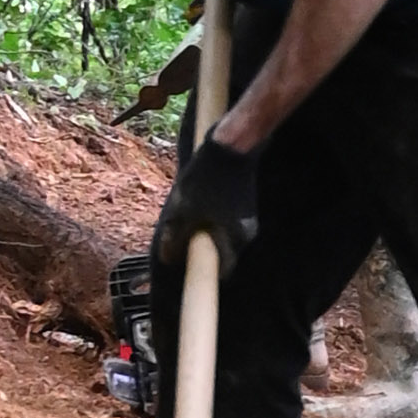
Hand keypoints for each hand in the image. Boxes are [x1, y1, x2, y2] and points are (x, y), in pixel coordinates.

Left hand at [156, 125, 262, 281]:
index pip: (222, 271)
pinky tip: (203, 201)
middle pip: (222, 252)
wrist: (232, 146)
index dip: (204, 272)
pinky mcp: (247, 204)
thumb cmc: (208, 180)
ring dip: (208, 231)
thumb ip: (175, 236)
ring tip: (191, 213)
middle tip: (184, 236)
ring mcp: (249, 219)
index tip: (190, 266)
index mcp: (233, 240)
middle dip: (203, 248)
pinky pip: (229, 221)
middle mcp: (246, 234)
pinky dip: (215, 218)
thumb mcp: (182, 209)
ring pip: (225, 235)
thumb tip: (168, 258)